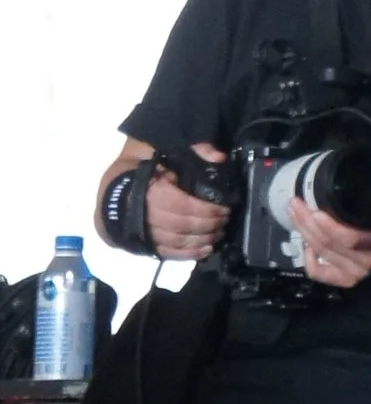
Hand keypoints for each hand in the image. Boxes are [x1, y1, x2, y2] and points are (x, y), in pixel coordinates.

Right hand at [145, 144, 231, 262]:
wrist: (113, 191)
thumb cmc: (141, 168)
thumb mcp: (162, 149)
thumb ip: (193, 149)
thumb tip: (219, 157)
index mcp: (151, 191)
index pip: (183, 205)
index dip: (206, 209)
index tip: (224, 208)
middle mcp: (147, 214)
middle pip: (182, 225)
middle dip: (208, 224)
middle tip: (225, 219)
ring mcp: (145, 232)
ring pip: (178, 241)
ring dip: (203, 239)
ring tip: (220, 232)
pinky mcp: (146, 245)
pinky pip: (169, 253)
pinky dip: (190, 254)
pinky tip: (207, 248)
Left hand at [290, 194, 370, 290]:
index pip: (350, 238)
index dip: (328, 226)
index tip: (313, 208)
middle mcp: (367, 261)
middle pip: (328, 245)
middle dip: (307, 223)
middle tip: (295, 203)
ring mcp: (356, 273)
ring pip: (321, 254)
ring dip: (304, 233)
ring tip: (295, 213)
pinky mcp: (347, 279)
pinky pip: (320, 273)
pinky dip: (308, 260)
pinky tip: (305, 244)